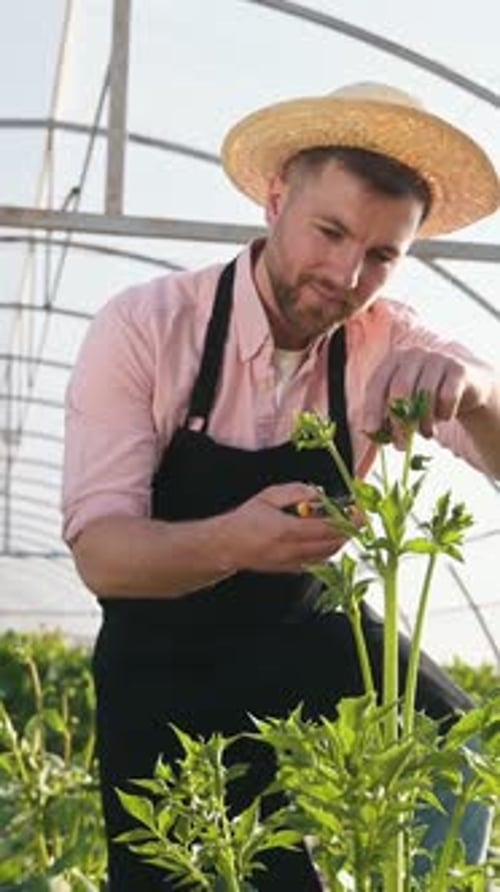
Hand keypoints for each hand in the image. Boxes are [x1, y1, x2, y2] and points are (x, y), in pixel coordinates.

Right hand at [227, 482, 352, 573]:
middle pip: (332, 544)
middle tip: (357, 519)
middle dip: (349, 532)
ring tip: (344, 527)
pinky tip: (327, 540)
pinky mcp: (290, 569)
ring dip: (339, 542)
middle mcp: (291, 549)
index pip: (327, 528)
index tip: (359, 512)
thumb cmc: (245, 520)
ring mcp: (291, 563)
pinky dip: (327, 552)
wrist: (227, 545)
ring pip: (327, 555)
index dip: (347, 520)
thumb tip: (318, 493)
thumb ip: (295, 491)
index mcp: (286, 529)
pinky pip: (317, 562)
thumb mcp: (268, 496)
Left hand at [363, 346, 493, 445]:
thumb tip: (370, 434)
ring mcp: (437, 358)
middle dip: (398, 422)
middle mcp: (413, 354)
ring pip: (424, 395)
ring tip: (426, 434)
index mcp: (393, 360)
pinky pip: (447, 397)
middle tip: (400, 446)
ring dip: (424, 423)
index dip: (372, 408)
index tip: (372, 431)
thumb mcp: (405, 404)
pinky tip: (444, 417)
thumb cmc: (426, 398)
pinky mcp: (458, 369)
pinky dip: (444, 414)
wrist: (466, 387)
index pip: (376, 384)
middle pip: (399, 389)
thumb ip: (387, 416)